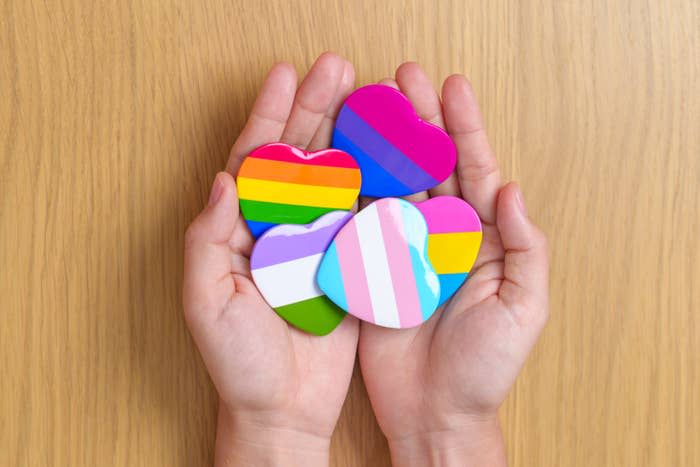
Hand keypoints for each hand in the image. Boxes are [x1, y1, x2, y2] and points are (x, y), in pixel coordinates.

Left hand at [183, 53, 357, 466]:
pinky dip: (375, 181)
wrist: (283, 410)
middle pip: (298, 157)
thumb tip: (222, 178)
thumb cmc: (237, 363)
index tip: (285, 75)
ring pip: (334, 176)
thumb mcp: (205, 302)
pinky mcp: (346, 263)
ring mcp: (315, 243)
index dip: (268, 116)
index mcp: (240, 231)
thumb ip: (207, 239)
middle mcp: (279, 229)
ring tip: (367, 94)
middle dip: (315, 108)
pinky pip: (361, 215)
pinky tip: (388, 152)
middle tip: (338, 68)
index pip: (254, 161)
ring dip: (348, 134)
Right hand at [358, 63, 548, 465]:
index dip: (464, 129)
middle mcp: (444, 237)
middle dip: (421, 121)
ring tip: (370, 103)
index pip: (476, 173)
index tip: (451, 88)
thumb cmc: (486, 370)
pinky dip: (356, 191)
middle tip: (404, 77)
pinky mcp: (373, 270)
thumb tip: (511, 189)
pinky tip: (345, 158)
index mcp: (484, 241)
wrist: (435, 414)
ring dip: (384, 146)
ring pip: (395, 187)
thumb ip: (525, 249)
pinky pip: (364, 224)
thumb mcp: (523, 310)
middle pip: (432, 168)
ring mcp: (406, 251)